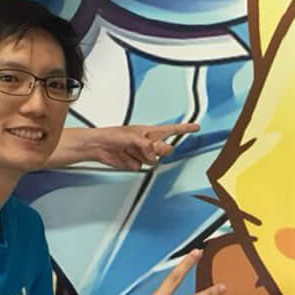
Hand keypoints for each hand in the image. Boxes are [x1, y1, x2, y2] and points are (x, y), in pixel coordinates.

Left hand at [50, 121, 197, 170]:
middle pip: (164, 150)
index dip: (184, 129)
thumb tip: (154, 152)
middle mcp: (148, 143)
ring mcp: (142, 154)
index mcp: (149, 132)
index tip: (196, 127)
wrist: (97, 147)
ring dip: (141, 158)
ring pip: (153, 161)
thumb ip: (145, 144)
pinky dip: (133, 163)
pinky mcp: (135, 163)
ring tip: (128, 151)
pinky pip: (141, 167)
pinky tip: (124, 157)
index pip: (171, 130)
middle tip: (143, 148)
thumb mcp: (131, 137)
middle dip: (156, 151)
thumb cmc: (111, 136)